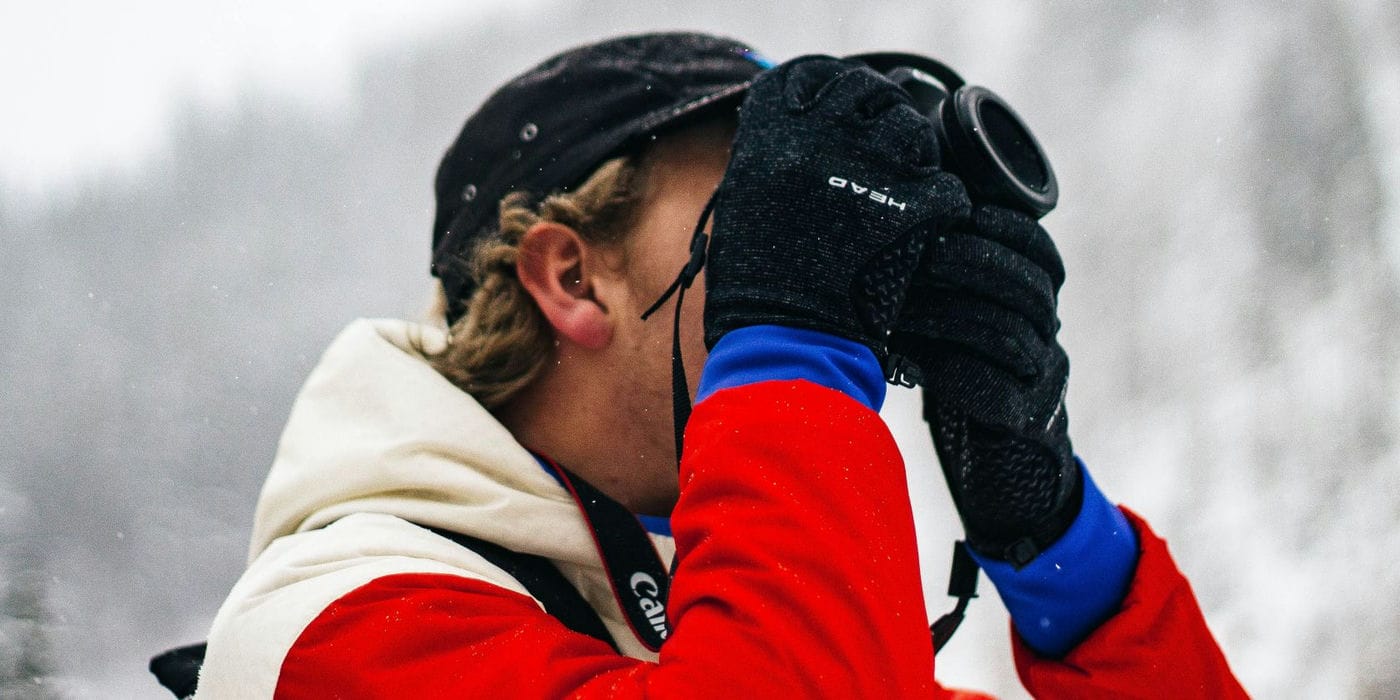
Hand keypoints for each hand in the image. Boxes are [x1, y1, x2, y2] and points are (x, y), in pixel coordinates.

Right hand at [704, 55, 969, 354]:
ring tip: (903, 192)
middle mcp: (821, 136)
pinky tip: (925, 228)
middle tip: (883, 153)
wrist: (783, 336)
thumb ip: (771, 157)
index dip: (835, 91)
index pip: (816, 76)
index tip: (843, 111)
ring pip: (914, 131)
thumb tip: (802, 134)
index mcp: (773, 132)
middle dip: (881, 116)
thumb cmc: (754, 283)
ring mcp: (870, 166)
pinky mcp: (912, 205)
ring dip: (915, 156)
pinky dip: (942, 206)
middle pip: (870, 93)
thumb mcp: (744, 202)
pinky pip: (946, 187)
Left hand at [889, 205, 1079, 565]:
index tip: (963, 209)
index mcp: (1034, 304)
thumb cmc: (966, 385)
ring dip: (953, 316)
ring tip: (903, 308)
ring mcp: (1045, 381)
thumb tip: (878, 231)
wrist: (1001, 473)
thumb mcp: (954, 327)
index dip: (1007, 227)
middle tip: (927, 252)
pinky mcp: (1030, 424)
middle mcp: (1047, 336)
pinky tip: (914, 366)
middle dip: (977, 262)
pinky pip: (1002, 394)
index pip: (1038, 251)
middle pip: (1030, 286)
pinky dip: (956, 376)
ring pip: (1011, 334)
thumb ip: (938, 286)